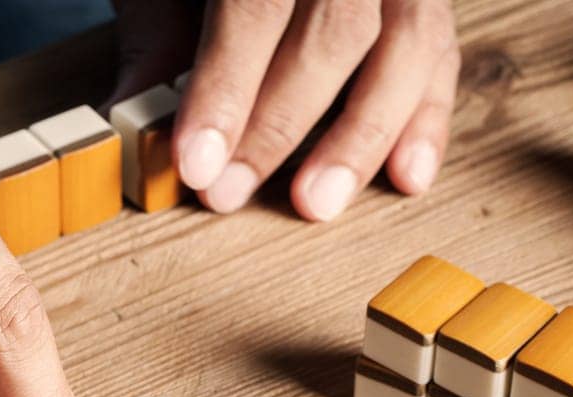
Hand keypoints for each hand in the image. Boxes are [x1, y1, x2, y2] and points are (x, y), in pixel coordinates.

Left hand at [114, 0, 458, 219]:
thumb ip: (155, 35)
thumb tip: (131, 127)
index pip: (258, 5)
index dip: (227, 89)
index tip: (197, 161)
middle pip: (337, 32)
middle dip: (279, 125)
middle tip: (229, 191)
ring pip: (407, 46)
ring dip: (360, 137)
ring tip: (315, 202)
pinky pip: (442, 54)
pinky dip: (428, 121)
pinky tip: (406, 176)